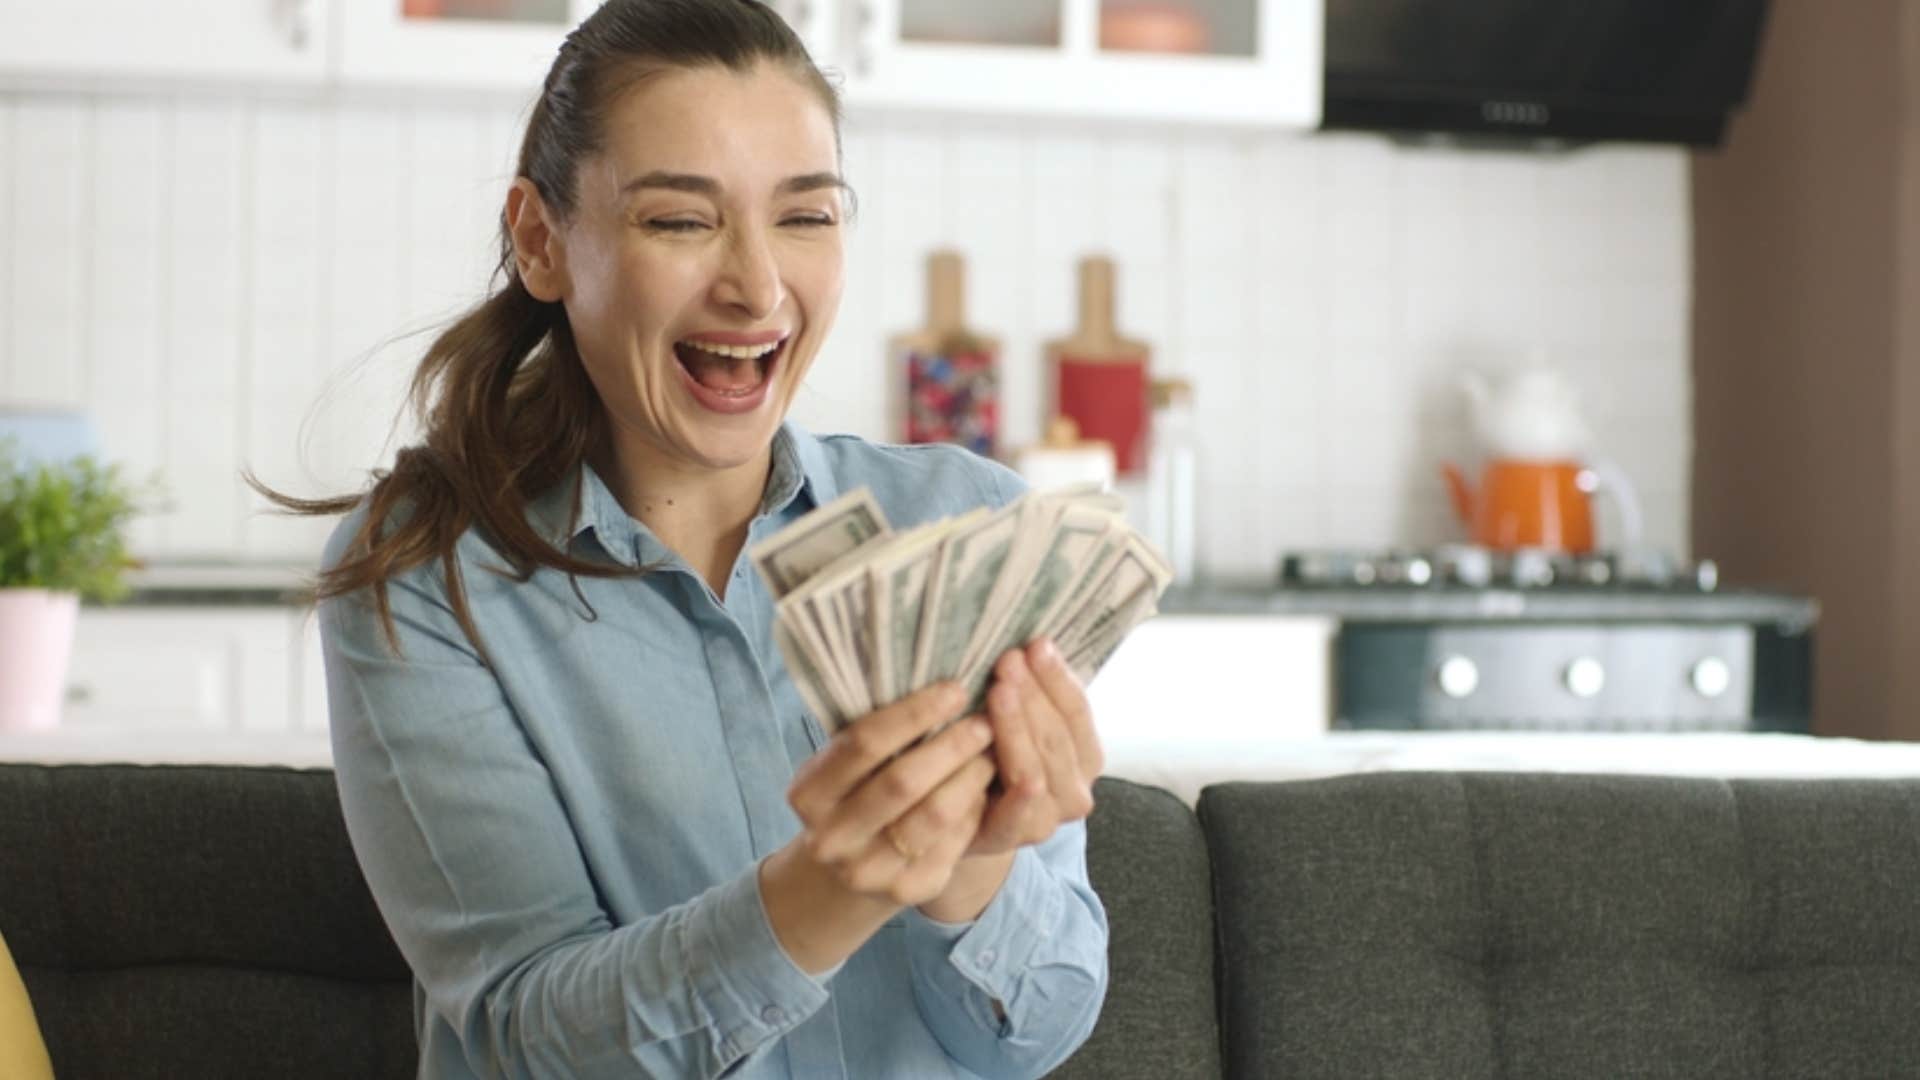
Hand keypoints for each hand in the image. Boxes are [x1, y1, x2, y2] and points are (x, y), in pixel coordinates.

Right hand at [784, 682, 997, 907]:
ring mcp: (868, 870)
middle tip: (985, 720)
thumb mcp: (842, 767)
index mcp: (808, 794)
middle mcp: (831, 837)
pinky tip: (985, 787)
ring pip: (935, 815)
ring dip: (972, 775)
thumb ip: (872, 736)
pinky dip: (975, 808)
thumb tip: (932, 679)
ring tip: (993, 749)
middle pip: (903, 781)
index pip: (864, 743)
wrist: (848, 873)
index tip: (955, 689)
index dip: (915, 712)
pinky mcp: (908, 890)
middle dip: (952, 744)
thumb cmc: (854, 796)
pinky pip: (954, 841)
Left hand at [970, 638, 1102, 856]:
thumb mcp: (1019, 724)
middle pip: (1059, 735)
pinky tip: (997, 746)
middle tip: (1009, 660)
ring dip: (1019, 725)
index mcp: (1085, 757)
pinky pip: (1019, 806)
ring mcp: (1048, 819)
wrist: (964, 823)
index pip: (1077, 710)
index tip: (1036, 644)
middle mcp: (1076, 791)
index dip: (1057, 677)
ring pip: (1039, 766)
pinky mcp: (1014, 837)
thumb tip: (1028, 642)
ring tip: (998, 689)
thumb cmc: (994, 761)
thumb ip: (1030, 693)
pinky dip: (1014, 778)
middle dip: (1034, 695)